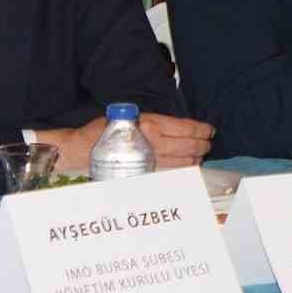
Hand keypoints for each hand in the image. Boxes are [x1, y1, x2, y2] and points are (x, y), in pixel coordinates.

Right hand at [36, 113, 213, 171]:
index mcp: (152, 124)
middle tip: (208, 143)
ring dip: (197, 158)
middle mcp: (155, 143)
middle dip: (204, 144)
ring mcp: (152, 161)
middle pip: (191, 146)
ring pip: (185, 162)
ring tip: (200, 154)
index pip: (188, 128)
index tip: (210, 130)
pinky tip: (187, 167)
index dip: (203, 130)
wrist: (81, 151)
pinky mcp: (146, 175)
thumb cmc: (105, 131)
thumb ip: (154, 122)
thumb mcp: (131, 117)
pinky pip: (173, 174)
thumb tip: (177, 127)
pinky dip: (184, 170)